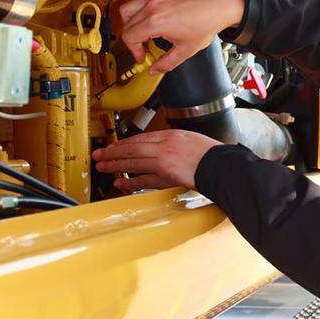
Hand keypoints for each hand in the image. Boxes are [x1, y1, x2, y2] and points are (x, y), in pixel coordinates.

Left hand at [91, 129, 221, 191]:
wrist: (220, 165)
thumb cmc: (210, 153)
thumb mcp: (189, 138)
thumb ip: (171, 142)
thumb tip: (157, 148)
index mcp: (169, 135)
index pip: (139, 138)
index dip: (122, 143)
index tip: (113, 146)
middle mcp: (163, 147)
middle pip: (131, 149)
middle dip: (112, 153)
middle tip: (99, 156)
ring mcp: (163, 162)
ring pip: (132, 163)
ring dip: (115, 166)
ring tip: (103, 167)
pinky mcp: (166, 177)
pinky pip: (143, 180)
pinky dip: (130, 182)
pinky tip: (119, 183)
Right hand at [118, 0, 244, 73]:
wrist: (218, 7)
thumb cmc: (206, 24)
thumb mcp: (186, 50)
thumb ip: (166, 63)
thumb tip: (154, 70)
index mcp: (156, 21)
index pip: (129, 37)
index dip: (134, 51)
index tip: (143, 56)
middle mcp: (152, 6)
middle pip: (125, 24)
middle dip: (132, 40)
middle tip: (144, 48)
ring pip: (127, 9)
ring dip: (130, 23)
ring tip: (142, 33)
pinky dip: (137, 8)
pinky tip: (147, 18)